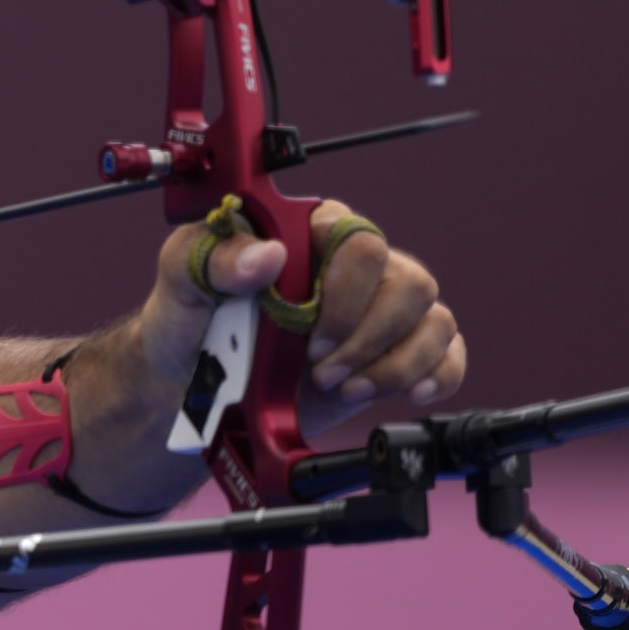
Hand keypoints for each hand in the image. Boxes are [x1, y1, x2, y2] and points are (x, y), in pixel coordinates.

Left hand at [136, 199, 465, 434]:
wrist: (193, 388)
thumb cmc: (189, 324)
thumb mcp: (180, 281)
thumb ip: (213, 258)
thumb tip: (267, 255)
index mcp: (308, 235)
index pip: (358, 237)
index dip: (345, 290)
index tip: (309, 332)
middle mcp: (354, 268)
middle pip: (409, 282)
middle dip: (368, 336)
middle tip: (320, 370)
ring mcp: (381, 311)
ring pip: (434, 319)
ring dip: (393, 364)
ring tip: (340, 388)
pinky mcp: (396, 354)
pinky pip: (448, 356)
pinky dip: (435, 377)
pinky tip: (406, 394)